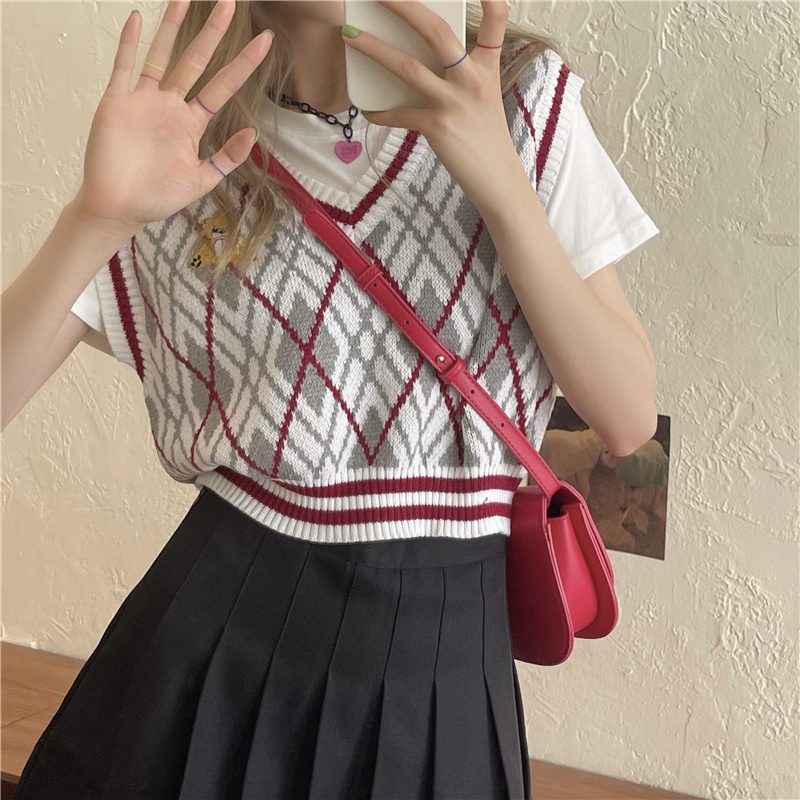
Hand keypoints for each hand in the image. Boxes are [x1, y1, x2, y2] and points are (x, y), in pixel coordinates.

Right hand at [73, 0, 272, 238]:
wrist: (120, 209)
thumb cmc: (158, 198)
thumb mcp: (201, 179)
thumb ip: (227, 157)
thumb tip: (253, 133)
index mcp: (191, 124)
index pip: (222, 87)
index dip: (243, 65)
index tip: (264, 41)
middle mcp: (170, 107)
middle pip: (195, 62)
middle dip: (212, 34)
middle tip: (230, 4)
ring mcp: (143, 101)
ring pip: (160, 55)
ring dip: (172, 26)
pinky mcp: (117, 103)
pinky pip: (124, 68)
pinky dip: (130, 44)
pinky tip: (139, 19)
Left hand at [341, 0, 520, 211]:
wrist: (497, 179)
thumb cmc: (486, 138)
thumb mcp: (484, 98)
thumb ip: (462, 75)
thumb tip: (423, 60)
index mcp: (487, 68)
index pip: (496, 20)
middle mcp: (472, 80)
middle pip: (437, 31)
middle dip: (404, 6)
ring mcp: (454, 103)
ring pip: (408, 67)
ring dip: (374, 48)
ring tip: (350, 35)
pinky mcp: (438, 127)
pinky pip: (400, 114)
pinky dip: (380, 112)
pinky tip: (367, 111)